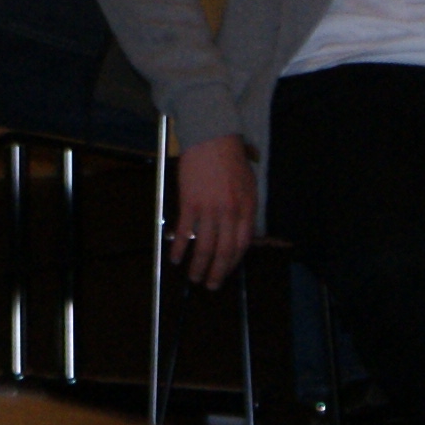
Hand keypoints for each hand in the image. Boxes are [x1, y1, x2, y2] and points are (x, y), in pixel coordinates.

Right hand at [166, 135, 257, 285]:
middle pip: (224, 251)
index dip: (233, 263)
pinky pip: (185, 231)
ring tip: (194, 277)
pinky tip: (175, 257)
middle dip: (217, 272)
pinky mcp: (190, 203)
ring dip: (198, 266)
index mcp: (247, 209)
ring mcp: (210, 210)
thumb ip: (245, 210)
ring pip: (204, 246)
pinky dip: (179, 247)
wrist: (212, 139)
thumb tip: (240, 231)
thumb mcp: (248, 186)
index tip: (226, 272)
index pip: (242, 245)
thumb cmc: (231, 160)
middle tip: (210, 286)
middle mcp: (230, 213)